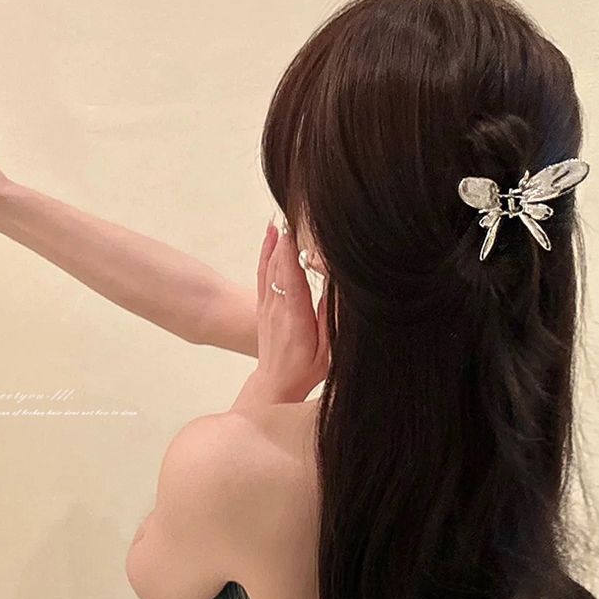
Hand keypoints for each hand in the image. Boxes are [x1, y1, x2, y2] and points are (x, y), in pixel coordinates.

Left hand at [231, 218, 330, 409]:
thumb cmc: (305, 370)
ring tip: (282, 217)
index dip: (293, 253)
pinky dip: (266, 253)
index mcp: (295, 317)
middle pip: (279, 266)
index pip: (292, 278)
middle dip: (287, 239)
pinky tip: (271, 236)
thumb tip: (336, 287)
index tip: (297, 230)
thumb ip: (330, 318)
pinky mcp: (265, 306)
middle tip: (294, 212)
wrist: (275, 386)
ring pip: (270, 267)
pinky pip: (263, 273)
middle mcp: (278, 308)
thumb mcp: (327, 350)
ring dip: (275, 242)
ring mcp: (268, 306)